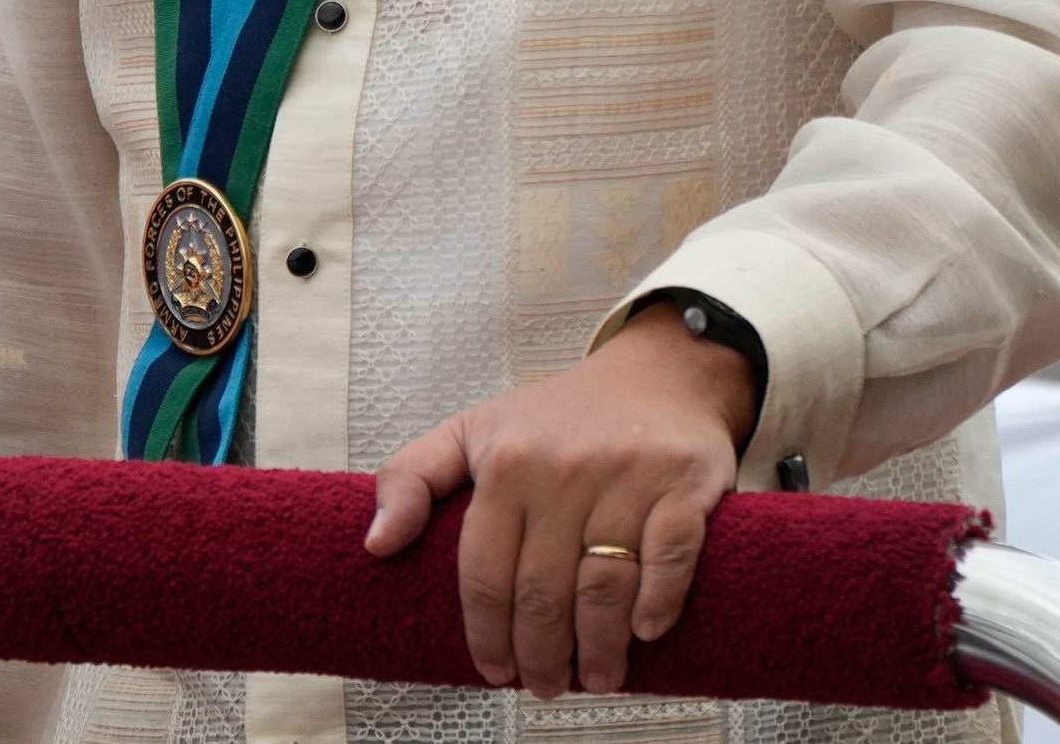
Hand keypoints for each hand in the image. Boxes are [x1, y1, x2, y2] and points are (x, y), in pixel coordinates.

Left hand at [362, 305, 754, 699]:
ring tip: (593, 678)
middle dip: (541, 655)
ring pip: (605, 585)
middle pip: (544, 591)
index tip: (493, 671)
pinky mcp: (685, 485)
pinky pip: (670, 557)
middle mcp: (563, 472)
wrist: (660, 374)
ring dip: (598, 647)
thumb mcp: (471, 431)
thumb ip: (410, 479)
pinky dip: (658, 603)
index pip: (485, 571)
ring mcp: (627, 479)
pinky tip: (643, 634)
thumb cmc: (558, 416)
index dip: (486, 633)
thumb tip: (375, 545)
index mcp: (506, 464)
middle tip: (543, 685)